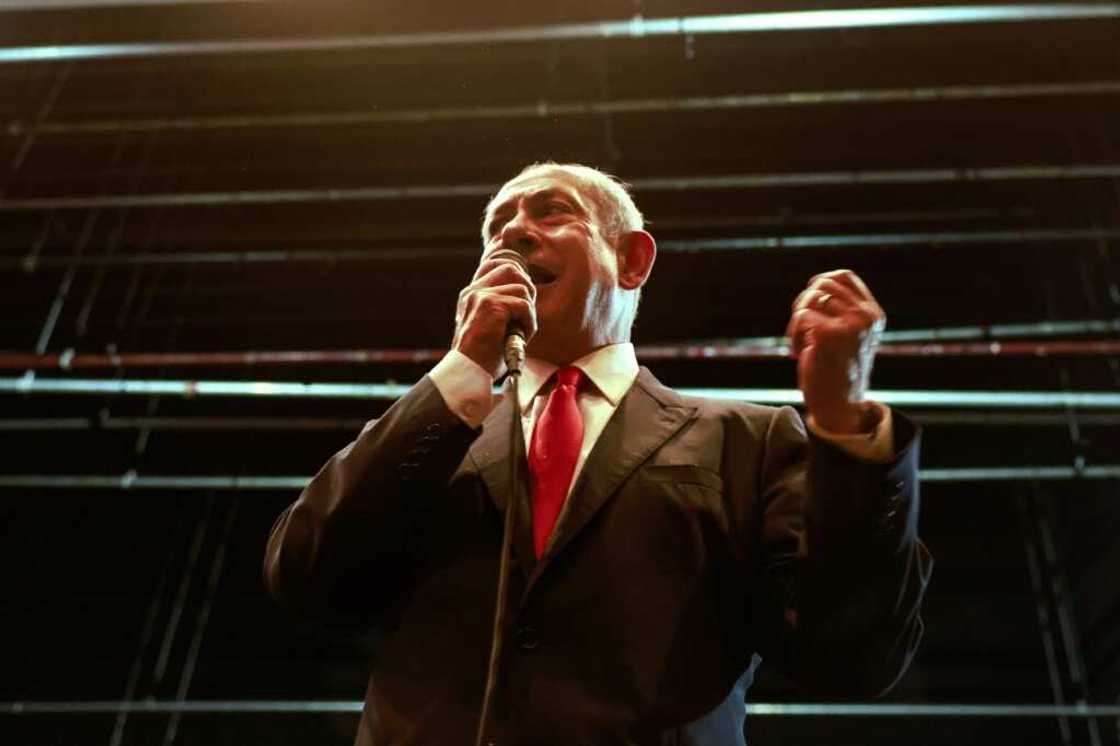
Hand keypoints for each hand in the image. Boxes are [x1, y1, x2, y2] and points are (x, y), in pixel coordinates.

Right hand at [452, 250, 537, 376]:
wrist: (468, 371)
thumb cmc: (481, 357)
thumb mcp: (487, 326)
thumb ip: (499, 309)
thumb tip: (524, 297)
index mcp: (470, 294)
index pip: (493, 265)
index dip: (513, 271)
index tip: (522, 290)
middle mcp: (473, 291)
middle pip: (511, 269)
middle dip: (526, 289)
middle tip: (525, 313)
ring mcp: (481, 296)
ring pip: (522, 288)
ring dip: (528, 311)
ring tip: (521, 331)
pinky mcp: (491, 305)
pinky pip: (524, 305)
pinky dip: (528, 322)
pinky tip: (521, 336)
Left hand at [785, 269, 885, 433]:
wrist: (840, 408)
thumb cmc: (837, 372)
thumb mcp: (848, 335)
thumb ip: (842, 309)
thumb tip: (817, 282)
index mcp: (874, 315)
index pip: (844, 276)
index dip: (820, 283)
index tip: (810, 305)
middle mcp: (866, 317)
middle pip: (822, 284)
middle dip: (804, 303)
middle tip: (802, 329)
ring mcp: (851, 324)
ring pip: (810, 298)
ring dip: (798, 320)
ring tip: (802, 343)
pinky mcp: (830, 334)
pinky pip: (800, 316)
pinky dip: (793, 335)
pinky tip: (799, 353)